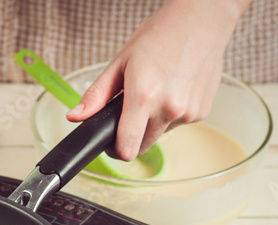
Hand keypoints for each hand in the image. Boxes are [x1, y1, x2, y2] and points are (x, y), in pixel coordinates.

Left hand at [66, 0, 251, 160]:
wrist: (202, 20)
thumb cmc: (161, 35)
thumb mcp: (121, 61)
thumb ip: (97, 95)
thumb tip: (76, 117)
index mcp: (144, 96)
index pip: (127, 149)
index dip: (115, 150)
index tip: (112, 142)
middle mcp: (169, 109)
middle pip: (142, 146)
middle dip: (133, 135)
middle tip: (132, 110)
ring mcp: (188, 113)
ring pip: (160, 134)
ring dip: (154, 122)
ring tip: (157, 90)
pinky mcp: (202, 113)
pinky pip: (178, 124)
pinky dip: (172, 114)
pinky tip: (174, 89)